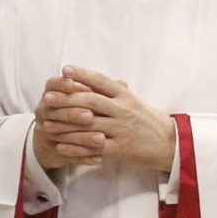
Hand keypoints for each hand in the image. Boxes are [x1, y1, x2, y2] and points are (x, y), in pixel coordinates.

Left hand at [39, 66, 176, 172]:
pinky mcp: (121, 148)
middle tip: (48, 97)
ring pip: (89, 124)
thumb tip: (101, 80)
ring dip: (66, 125)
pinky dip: (75, 147)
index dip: (83, 74)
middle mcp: (123, 110)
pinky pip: (94, 146)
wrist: (169, 143)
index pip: (102, 81)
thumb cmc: (149, 121)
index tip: (65, 70)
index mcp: (126, 97)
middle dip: (67, 99)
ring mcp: (121, 129)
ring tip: (47, 123)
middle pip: (91, 101)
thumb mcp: (135, 102)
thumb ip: (117, 92)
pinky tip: (60, 146)